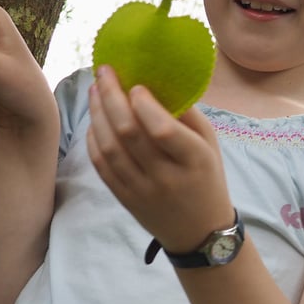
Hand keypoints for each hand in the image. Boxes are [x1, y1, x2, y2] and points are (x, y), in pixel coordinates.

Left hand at [87, 65, 234, 250]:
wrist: (199, 231)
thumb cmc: (207, 178)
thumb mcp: (210, 145)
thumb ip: (187, 115)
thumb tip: (156, 82)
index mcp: (194, 160)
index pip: (162, 130)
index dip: (144, 104)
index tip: (136, 84)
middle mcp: (167, 177)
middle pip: (129, 134)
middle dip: (112, 97)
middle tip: (105, 72)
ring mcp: (142, 191)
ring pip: (110, 148)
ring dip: (98, 115)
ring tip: (95, 90)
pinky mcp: (125, 199)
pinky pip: (102, 166)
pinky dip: (93, 140)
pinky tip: (94, 120)